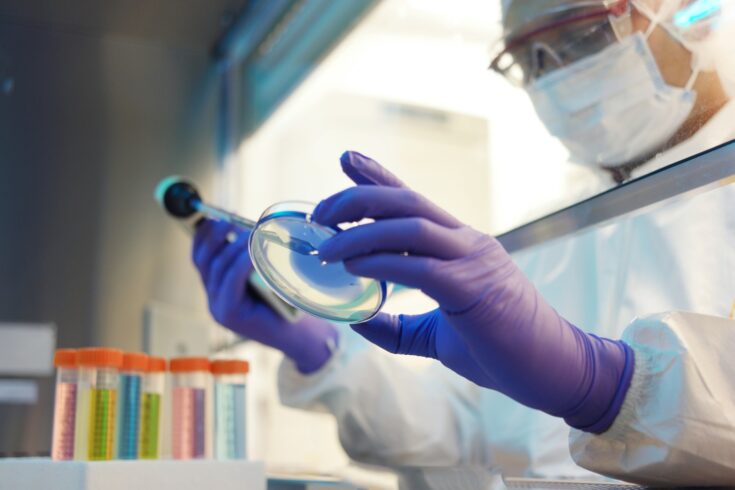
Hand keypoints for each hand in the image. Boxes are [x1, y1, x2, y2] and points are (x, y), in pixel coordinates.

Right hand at [192, 220, 336, 373]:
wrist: (300, 336)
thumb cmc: (287, 302)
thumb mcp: (265, 276)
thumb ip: (252, 259)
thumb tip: (250, 226)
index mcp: (218, 288)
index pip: (200, 257)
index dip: (204, 234)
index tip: (216, 215)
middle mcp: (213, 298)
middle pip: (203, 260)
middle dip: (214, 236)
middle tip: (230, 219)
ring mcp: (218, 308)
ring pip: (217, 268)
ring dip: (232, 246)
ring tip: (248, 233)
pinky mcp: (229, 314)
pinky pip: (231, 280)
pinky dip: (241, 261)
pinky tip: (251, 251)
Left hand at [313, 151, 633, 432]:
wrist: (554, 371)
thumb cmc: (501, 351)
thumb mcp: (437, 337)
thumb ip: (398, 327)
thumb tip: (356, 321)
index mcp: (459, 246)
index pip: (412, 201)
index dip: (378, 176)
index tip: (347, 159)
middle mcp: (466, 243)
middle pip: (405, 202)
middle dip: (357, 198)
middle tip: (319, 213)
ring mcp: (473, 261)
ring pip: (410, 226)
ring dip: (360, 232)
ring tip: (326, 246)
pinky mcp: (474, 289)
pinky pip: (420, 266)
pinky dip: (383, 262)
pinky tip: (354, 266)